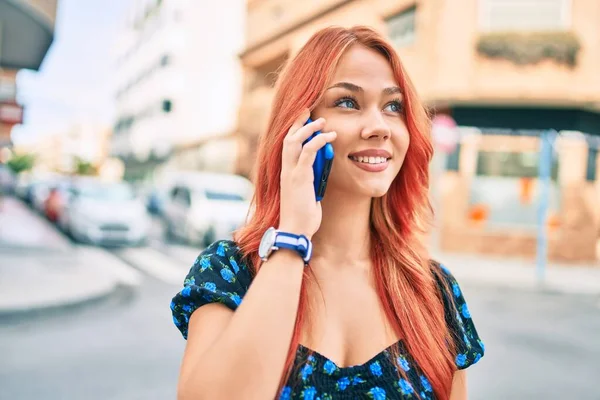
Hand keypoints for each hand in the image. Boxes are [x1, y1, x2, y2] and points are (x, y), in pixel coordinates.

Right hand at [279, 109, 335, 238]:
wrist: (295, 231)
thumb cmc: (302, 217)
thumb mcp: (308, 195)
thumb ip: (311, 182)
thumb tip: (321, 174)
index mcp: (286, 174)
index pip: (286, 146)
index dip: (294, 131)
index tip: (304, 120)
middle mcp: (285, 170)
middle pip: (287, 138)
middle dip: (298, 123)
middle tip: (309, 111)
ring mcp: (290, 173)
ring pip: (294, 141)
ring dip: (308, 128)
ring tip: (322, 120)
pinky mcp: (299, 178)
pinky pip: (307, 152)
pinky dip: (318, 141)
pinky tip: (329, 136)